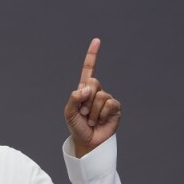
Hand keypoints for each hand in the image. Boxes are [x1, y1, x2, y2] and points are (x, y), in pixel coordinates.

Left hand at [64, 38, 120, 156]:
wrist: (88, 142)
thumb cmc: (77, 128)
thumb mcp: (69, 112)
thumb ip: (74, 97)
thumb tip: (87, 88)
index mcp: (85, 90)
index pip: (89, 70)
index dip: (92, 55)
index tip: (97, 41)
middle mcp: (97, 92)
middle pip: (93, 82)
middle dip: (86, 100)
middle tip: (84, 114)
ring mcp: (107, 99)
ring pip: (100, 96)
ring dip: (92, 111)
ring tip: (91, 120)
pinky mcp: (115, 108)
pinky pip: (109, 104)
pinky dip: (102, 114)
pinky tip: (100, 121)